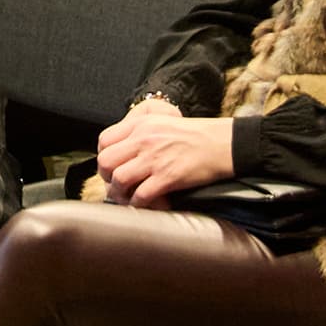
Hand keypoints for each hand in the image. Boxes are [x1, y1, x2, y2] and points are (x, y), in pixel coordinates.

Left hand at [92, 109, 235, 207]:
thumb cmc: (194, 135)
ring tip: (127, 197)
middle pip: (106, 161)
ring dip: (120, 193)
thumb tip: (121, 148)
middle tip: (116, 184)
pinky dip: (139, 204)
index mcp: (140, 125)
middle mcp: (143, 140)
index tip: (111, 166)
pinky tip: (145, 204)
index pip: (104, 140)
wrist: (221, 143)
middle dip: (107, 177)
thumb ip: (139, 131)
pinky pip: (141, 195)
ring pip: (119, 180)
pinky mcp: (168, 177)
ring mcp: (155, 159)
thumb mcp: (161, 121)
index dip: (103, 156)